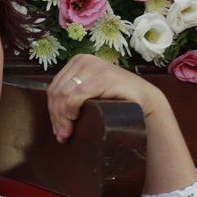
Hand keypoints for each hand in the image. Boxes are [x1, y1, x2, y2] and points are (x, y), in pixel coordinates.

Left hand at [47, 54, 167, 142]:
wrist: (145, 99)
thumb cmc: (116, 100)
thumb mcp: (88, 95)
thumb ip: (71, 99)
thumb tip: (55, 123)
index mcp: (77, 62)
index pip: (54, 88)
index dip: (52, 110)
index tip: (56, 130)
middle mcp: (83, 60)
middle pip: (57, 92)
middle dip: (56, 117)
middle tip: (61, 135)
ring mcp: (93, 66)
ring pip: (63, 94)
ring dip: (62, 117)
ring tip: (67, 133)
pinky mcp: (102, 76)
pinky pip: (76, 95)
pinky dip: (71, 108)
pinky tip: (74, 118)